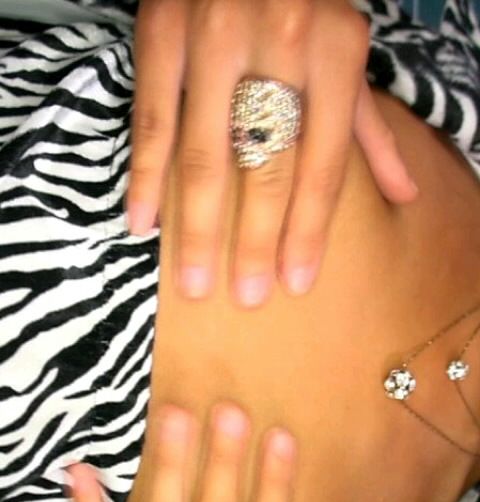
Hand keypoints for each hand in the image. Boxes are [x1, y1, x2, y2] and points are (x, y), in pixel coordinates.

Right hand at [127, 0, 417, 306]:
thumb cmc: (306, 2)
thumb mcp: (346, 51)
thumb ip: (369, 127)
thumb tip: (404, 197)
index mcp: (335, 51)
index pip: (323, 162)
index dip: (309, 229)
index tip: (295, 284)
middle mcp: (281, 41)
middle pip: (266, 165)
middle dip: (255, 240)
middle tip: (245, 298)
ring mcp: (214, 35)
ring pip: (204, 152)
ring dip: (196, 226)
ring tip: (195, 282)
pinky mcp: (161, 29)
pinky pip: (152, 119)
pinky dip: (145, 176)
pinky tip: (142, 224)